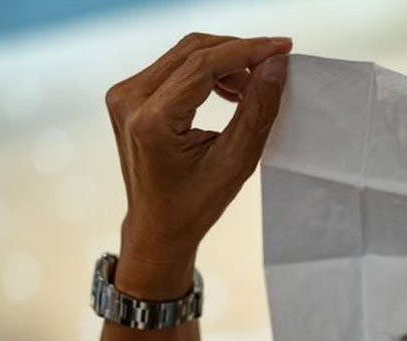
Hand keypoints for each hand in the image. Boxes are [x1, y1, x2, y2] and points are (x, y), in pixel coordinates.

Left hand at [105, 33, 290, 295]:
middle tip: (274, 65)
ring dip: (225, 61)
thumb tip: (275, 65)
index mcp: (151, 120)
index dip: (247, 51)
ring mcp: (125, 96)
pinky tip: (230, 90)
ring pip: (185, 54)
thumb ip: (257, 109)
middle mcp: (129, 100)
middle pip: (193, 50)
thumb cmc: (195, 204)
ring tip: (253, 87)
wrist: (158, 226)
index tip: (282, 48)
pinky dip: (207, 71)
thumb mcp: (236, 160)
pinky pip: (175, 67)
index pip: (203, 64)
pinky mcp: (129, 96)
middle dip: (239, 53)